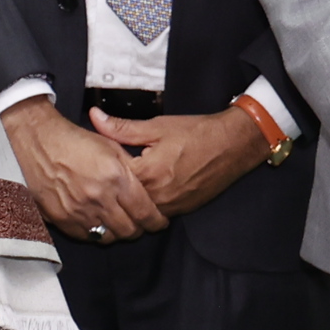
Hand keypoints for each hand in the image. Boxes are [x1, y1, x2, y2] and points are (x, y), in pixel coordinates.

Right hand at [3, 101, 168, 242]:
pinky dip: (96, 233)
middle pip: (130, 230)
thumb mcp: (110, 146)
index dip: (157, 221)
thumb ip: (131, 169)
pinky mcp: (63, 219)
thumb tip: (147, 188)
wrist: (37, 142)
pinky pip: (87, 237)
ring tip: (119, 224)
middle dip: (139, 229)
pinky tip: (98, 223)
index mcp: (115, 177)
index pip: (145, 212)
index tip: (159, 221)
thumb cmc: (75, 140)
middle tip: (140, 224)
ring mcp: (79, 211)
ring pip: (109, 237)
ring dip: (118, 233)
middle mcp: (99, 198)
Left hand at [90, 105, 268, 219]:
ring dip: (131, 200)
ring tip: (125, 186)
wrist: (234, 145)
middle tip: (105, 177)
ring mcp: (171, 206)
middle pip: (123, 200)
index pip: (112, 179)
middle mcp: (158, 196)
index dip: (102, 170)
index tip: (96, 162)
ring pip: (140, 211)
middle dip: (114, 188)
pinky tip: (146, 192)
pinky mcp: (182, 210)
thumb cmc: (197, 133)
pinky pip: (157, 213)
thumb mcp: (157, 126)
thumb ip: (122, 127)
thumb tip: (95, 116)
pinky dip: (148, 205)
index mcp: (148, 173)